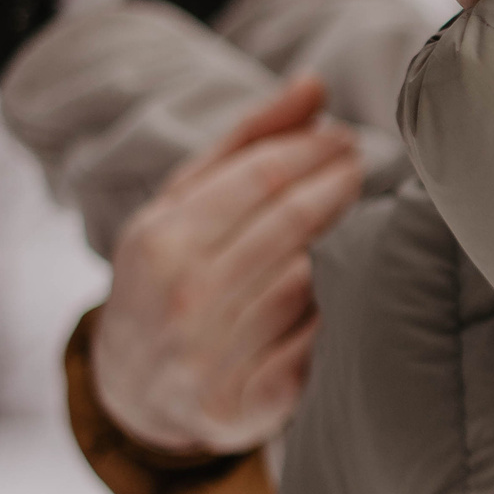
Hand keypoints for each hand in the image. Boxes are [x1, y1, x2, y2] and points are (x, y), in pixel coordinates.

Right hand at [92, 75, 363, 453]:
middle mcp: (183, 299)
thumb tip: (313, 85)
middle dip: (339, 186)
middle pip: (291, 224)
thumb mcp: (184, 202)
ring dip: (343, 249)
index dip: (314, 152)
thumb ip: (248, 141)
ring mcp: (211, 358)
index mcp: (160, 240)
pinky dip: (334, 314)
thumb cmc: (169, 272)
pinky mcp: (242, 407)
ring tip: (359, 225)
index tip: (345, 140)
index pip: (259, 176)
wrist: (131, 389)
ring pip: (309, 281)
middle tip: (362, 169)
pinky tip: (345, 294)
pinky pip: (314, 345)